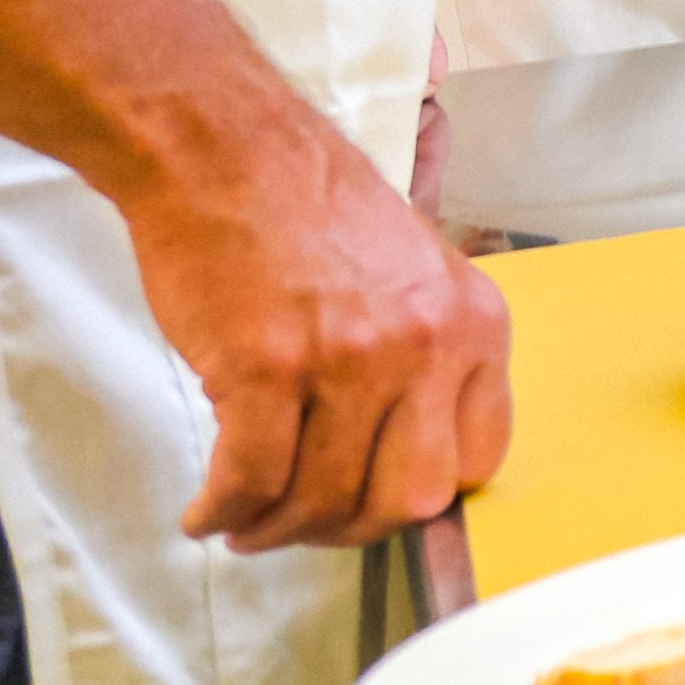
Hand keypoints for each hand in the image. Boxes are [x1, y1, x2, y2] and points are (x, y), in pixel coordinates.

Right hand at [127, 111, 511, 548]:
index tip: (373, 500)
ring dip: (276, 528)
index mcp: (475, 325)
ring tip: (242, 520)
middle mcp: (426, 347)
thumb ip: (428, 357)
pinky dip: (224, 512)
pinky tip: (206, 511)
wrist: (227, 154)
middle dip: (351, 530)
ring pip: (323, 500)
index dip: (420, 496)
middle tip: (303, 524)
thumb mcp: (416, 274)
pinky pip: (251, 481)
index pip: (479, 459)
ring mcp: (348, 360)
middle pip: (407, 499)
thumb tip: (404, 453)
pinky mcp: (265, 370)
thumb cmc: (312, 212)